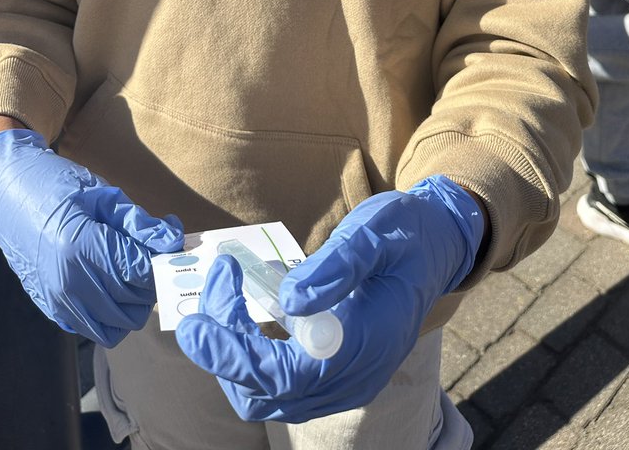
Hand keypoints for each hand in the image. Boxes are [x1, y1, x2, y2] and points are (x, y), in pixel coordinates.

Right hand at [0, 128, 183, 345]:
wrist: (7, 194)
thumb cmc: (57, 185)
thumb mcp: (102, 195)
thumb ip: (139, 223)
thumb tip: (173, 241)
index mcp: (81, 248)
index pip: (140, 272)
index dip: (161, 260)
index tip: (170, 247)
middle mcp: (69, 283)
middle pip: (133, 301)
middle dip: (152, 280)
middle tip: (155, 257)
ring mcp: (58, 301)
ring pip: (118, 324)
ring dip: (135, 302)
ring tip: (135, 272)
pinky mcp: (52, 310)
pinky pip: (95, 329)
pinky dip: (113, 315)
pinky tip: (114, 286)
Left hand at [176, 176, 483, 421]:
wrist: (433, 250)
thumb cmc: (404, 233)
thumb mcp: (375, 232)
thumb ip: (337, 266)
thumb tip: (289, 299)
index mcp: (368, 345)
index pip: (286, 374)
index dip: (234, 355)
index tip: (195, 323)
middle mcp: (354, 378)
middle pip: (266, 393)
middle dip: (224, 345)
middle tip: (217, 279)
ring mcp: (343, 383)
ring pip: (265, 397)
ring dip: (230, 352)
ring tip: (222, 289)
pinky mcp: (331, 375)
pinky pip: (276, 384)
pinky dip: (245, 354)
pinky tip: (239, 310)